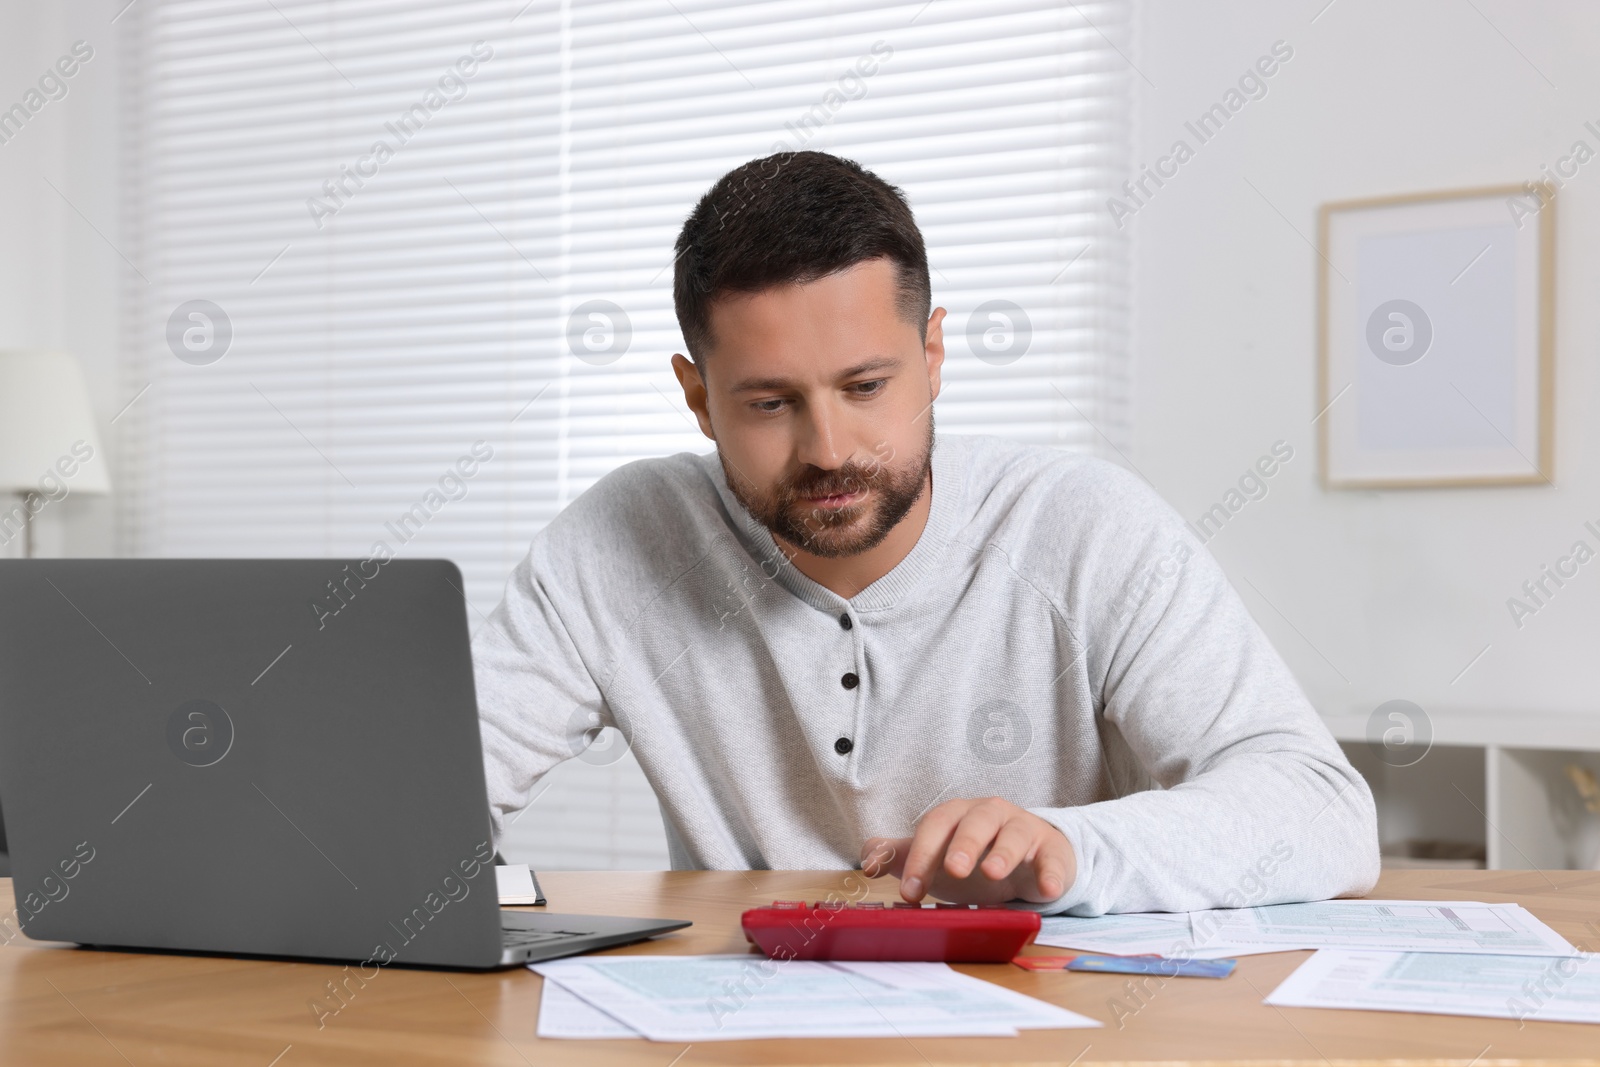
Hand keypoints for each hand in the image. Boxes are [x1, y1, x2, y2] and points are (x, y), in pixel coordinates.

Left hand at [860, 797, 1075, 904]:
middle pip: (976, 821)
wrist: (1029, 859)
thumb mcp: (937, 856)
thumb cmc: (976, 856)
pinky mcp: (1051, 851)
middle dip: (964, 844)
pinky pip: (1053, 858)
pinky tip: (1048, 888)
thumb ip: (902, 856)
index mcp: (959, 815)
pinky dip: (1052, 872)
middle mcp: (991, 815)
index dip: (922, 856)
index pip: (936, 826)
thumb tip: (868, 859)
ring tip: (994, 873)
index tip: (911, 892)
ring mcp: (1024, 830)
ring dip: (1004, 851)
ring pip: (1015, 833)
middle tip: (953, 870)